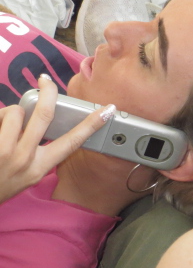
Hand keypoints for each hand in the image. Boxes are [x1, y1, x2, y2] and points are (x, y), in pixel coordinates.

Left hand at [0, 75, 114, 203]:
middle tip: (46, 81)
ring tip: (5, 126)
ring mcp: (5, 151)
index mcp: (40, 168)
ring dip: (11, 113)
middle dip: (48, 92)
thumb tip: (39, 124)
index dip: (91, 125)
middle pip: (44, 114)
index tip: (107, 110)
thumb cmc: (0, 186)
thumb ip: (37, 153)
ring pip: (15, 112)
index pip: (72, 142)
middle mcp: (25, 159)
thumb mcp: (28, 176)